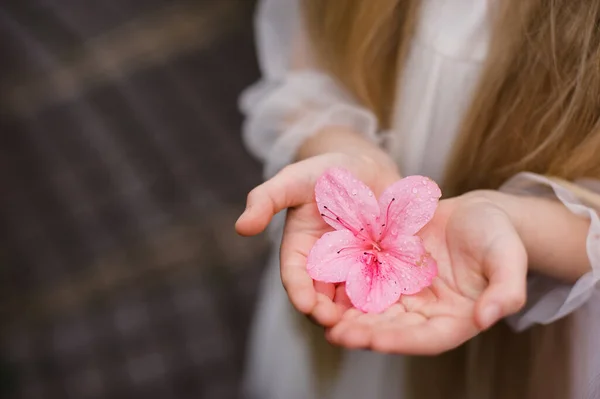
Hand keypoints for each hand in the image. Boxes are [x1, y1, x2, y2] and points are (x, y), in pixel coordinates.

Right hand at [235, 151, 400, 324]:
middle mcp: (325, 267)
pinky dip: (386, 297)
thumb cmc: (321, 172)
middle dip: (327, 313)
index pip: (295, 277)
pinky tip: (397, 305)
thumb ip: (266, 200)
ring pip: (353, 298)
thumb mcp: (292, 181)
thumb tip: (241, 227)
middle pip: (323, 297)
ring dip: (357, 314)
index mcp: (299, 252)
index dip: (299, 292)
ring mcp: (355, 269)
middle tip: (336, 324)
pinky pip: (384, 285)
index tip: (305, 304)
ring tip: (366, 325)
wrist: (363, 167)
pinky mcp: (382, 265)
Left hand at [324, 191, 527, 354]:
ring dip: (351, 316)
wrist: (478, 212)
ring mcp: (407, 293)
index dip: (401, 341)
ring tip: (324, 317)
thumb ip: (506, 290)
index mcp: (456, 318)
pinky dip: (349, 288)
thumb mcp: (509, 257)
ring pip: (375, 310)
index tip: (375, 340)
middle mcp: (427, 312)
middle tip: (337, 333)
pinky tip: (328, 287)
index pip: (427, 338)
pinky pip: (368, 282)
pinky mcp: (392, 272)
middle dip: (365, 333)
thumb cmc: (499, 236)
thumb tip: (488, 318)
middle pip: (394, 329)